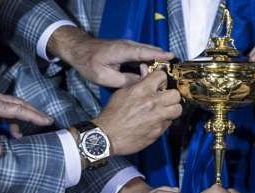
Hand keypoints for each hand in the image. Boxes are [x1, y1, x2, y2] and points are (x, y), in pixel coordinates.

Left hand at [0, 79, 52, 155]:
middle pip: (17, 102)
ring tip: (13, 132)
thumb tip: (0, 152)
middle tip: (45, 120)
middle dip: (32, 112)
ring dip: (14, 113)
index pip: (17, 111)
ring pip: (6, 99)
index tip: (48, 121)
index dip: (34, 116)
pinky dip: (1, 107)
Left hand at [47, 25, 173, 87]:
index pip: (143, 52)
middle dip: (162, 57)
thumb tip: (141, 84)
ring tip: (169, 70)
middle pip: (148, 51)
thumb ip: (124, 81)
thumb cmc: (89, 64)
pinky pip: (143, 54)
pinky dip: (151, 60)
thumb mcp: (104, 77)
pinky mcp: (128, 50)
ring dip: (157, 59)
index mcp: (122, 51)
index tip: (171, 57)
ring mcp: (128, 47)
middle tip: (175, 68)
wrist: (79, 51)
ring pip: (147, 52)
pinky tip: (156, 69)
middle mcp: (128, 46)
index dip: (157, 54)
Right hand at [92, 71, 181, 155]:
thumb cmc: (112, 115)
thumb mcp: (122, 93)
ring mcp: (157, 118)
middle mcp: (152, 103)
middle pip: (176, 94)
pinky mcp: (158, 131)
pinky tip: (156, 121)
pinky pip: (169, 123)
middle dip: (171, 95)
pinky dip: (165, 121)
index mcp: (142, 90)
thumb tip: (145, 72)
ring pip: (177, 109)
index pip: (162, 76)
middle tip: (165, 98)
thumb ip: (137, 82)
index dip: (161, 79)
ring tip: (164, 110)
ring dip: (172, 109)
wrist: (107, 136)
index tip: (160, 83)